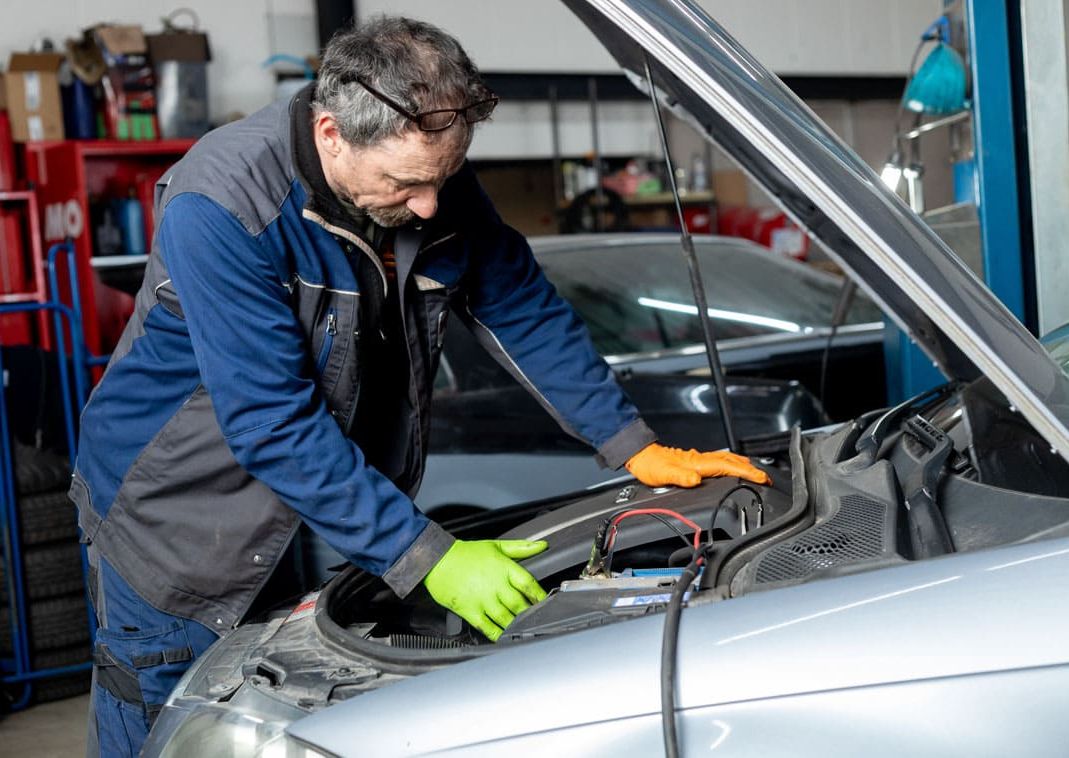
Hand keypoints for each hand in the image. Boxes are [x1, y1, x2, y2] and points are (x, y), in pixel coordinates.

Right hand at [423, 539, 547, 641]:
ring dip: (517, 624)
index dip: (540, 595)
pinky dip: (498, 634)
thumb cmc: (466, 554)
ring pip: (506, 618)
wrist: (437, 560)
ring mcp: (483, 600)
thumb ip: (521, 547)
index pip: (529, 584)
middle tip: (538, 618)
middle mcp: (495, 585)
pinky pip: (488, 627)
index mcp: (504, 568)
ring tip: (525, 628)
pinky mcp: (470, 611)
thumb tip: (542, 545)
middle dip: (530, 613)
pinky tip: (505, 636)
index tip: (545, 601)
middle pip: (520, 604)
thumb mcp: (496, 545)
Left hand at [625, 443, 771, 487]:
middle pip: (731, 462)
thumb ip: (680, 477)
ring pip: (726, 460)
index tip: (761, 477)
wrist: (641, 456)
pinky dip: (731, 464)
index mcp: (697, 464)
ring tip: (756, 471)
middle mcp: (700, 460)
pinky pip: (719, 461)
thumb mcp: (663, 474)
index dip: (745, 472)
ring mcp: (698, 460)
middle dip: (750, 469)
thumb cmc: (651, 466)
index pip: (726, 467)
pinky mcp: (694, 461)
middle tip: (766, 477)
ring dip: (743, 465)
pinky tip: (731, 467)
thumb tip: (695, 480)